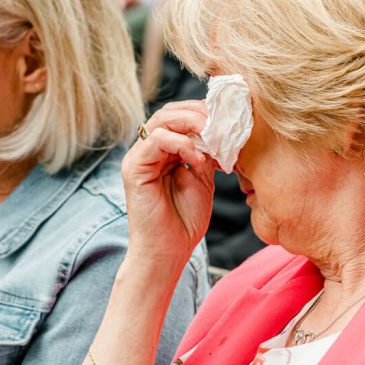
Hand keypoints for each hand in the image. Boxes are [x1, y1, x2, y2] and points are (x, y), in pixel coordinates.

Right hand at [121, 101, 215, 266]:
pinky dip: (182, 144)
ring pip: (163, 120)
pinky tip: (199, 160)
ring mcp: (139, 157)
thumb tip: (221, 132)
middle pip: (171, 112)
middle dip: (200, 114)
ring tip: (214, 138)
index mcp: (164, 152)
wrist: (168, 252)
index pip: (180, 117)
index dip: (204, 114)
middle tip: (224, 124)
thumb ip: (207, 155)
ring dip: (193, 124)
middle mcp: (149, 150)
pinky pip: (157, 140)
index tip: (230, 123)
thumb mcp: (203, 180)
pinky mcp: (134, 168)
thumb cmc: (184, 221)